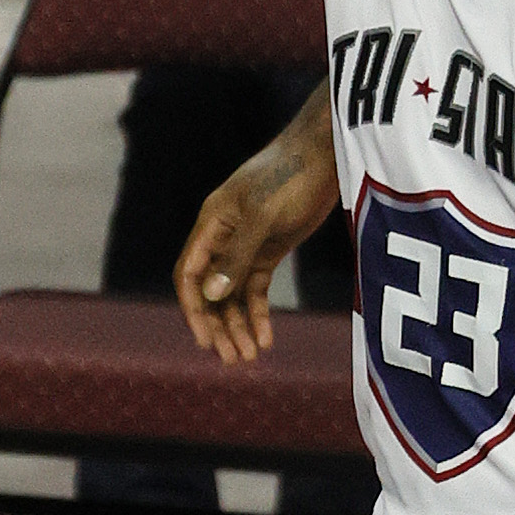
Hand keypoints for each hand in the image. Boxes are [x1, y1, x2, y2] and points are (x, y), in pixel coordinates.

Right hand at [174, 127, 339, 363]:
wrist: (325, 155)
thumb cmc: (289, 177)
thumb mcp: (263, 216)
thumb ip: (237, 255)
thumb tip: (211, 295)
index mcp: (211, 224)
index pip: (189, 274)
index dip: (193, 308)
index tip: (204, 340)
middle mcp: (222, 238)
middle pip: (211, 291)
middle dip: (219, 326)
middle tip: (232, 359)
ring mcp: (246, 245)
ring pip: (233, 294)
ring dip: (239, 325)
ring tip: (250, 357)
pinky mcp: (270, 249)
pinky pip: (256, 288)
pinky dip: (259, 313)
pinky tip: (266, 338)